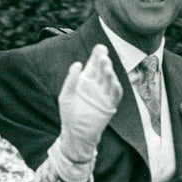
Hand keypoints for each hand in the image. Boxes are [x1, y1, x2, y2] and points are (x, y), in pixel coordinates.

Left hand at [57, 44, 122, 163]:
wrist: (75, 134)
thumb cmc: (69, 115)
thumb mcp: (66, 96)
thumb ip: (71, 80)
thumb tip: (78, 64)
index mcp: (85, 82)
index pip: (93, 66)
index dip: (97, 56)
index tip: (100, 47)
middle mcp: (96, 86)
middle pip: (103, 71)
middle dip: (104, 62)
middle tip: (103, 55)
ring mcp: (103, 96)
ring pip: (110, 81)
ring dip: (110, 73)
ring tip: (106, 65)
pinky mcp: (109, 106)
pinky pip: (115, 95)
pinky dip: (116, 87)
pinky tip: (113, 80)